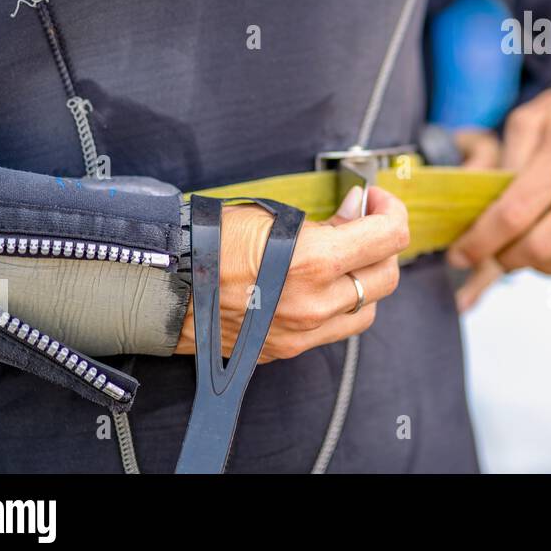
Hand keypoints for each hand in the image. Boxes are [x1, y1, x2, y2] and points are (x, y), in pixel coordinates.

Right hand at [175, 185, 406, 360]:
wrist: (158, 285)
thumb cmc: (207, 241)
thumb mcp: (271, 216)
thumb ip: (325, 220)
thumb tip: (357, 211)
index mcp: (314, 262)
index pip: (389, 237)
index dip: (391, 210)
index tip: (375, 199)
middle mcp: (315, 304)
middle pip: (387, 277)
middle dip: (383, 246)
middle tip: (363, 224)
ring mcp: (302, 333)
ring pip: (366, 309)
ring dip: (365, 281)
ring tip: (343, 258)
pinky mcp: (286, 350)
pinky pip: (334, 330)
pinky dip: (338, 306)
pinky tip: (318, 285)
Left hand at [448, 83, 550, 310]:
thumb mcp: (529, 120)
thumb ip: (500, 163)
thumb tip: (474, 210)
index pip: (513, 216)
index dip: (480, 243)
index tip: (461, 255)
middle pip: (542, 249)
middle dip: (508, 259)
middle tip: (499, 252)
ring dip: (546, 265)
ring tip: (536, 246)